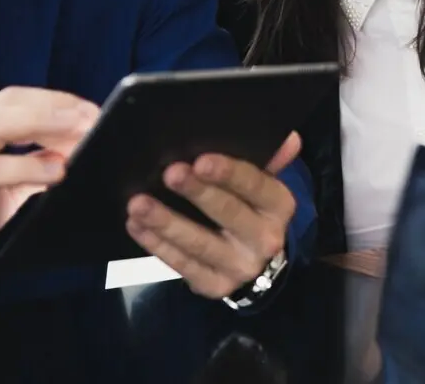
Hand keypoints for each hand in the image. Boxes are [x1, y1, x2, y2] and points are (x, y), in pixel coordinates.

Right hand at [0, 86, 99, 294]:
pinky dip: (27, 167)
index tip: (91, 110)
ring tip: (80, 132)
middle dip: (56, 107)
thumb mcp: (0, 187)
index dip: (56, 100)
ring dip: (44, 125)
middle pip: (11, 104)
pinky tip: (56, 173)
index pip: (16, 99)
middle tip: (94, 117)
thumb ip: (31, 166)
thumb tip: (69, 153)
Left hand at [125, 132, 300, 300]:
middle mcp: (266, 240)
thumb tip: (288, 138)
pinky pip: (182, 265)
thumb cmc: (253, 207)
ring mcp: (240, 268)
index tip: (201, 160)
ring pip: (200, 244)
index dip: (229, 173)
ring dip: (166, 223)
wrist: (257, 260)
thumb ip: (269, 159)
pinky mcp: (214, 286)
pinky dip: (156, 245)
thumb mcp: (264, 182)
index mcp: (279, 206)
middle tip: (169, 174)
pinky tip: (136, 226)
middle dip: (197, 193)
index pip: (256, 186)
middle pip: (228, 214)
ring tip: (137, 204)